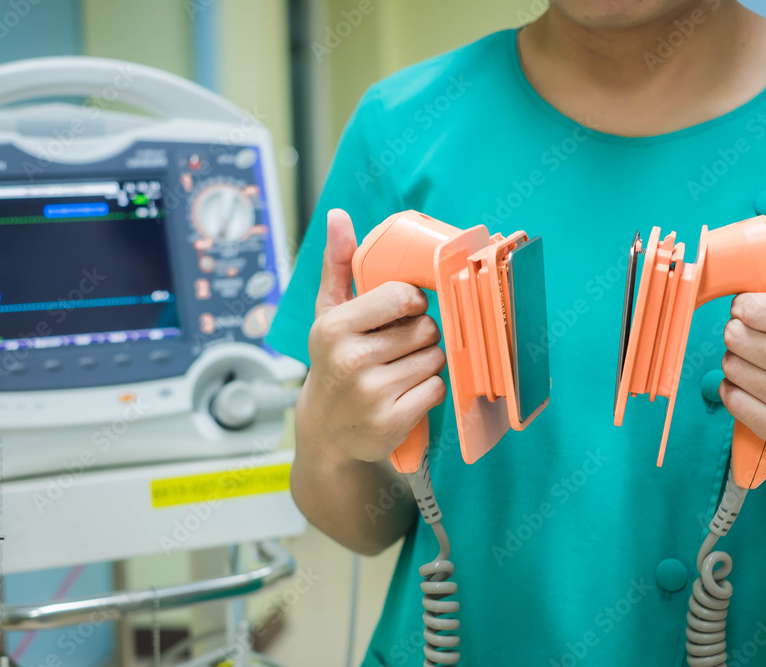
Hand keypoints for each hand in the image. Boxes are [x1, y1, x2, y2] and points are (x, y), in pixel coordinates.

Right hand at [298, 209, 446, 466]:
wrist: (328, 431)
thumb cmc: (335, 362)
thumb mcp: (329, 314)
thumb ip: (338, 264)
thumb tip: (339, 216)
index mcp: (335, 327)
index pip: (403, 296)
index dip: (412, 302)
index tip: (403, 312)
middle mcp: (351, 359)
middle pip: (425, 329)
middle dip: (420, 336)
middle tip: (398, 348)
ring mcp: (372, 393)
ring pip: (435, 358)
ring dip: (427, 362)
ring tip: (401, 370)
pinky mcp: (392, 420)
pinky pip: (437, 388)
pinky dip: (430, 390)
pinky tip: (407, 393)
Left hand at [718, 219, 765, 456]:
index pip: (752, 308)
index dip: (746, 304)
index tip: (755, 308)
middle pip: (735, 339)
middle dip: (737, 331)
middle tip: (754, 334)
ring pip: (730, 369)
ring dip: (735, 360)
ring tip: (758, 358)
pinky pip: (731, 400)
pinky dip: (733, 389)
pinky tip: (755, 383)